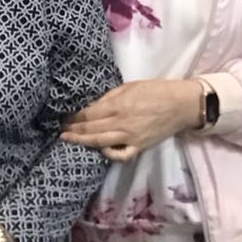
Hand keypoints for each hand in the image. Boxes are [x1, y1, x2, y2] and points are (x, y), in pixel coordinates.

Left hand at [61, 79, 201, 160]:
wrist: (181, 105)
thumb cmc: (156, 90)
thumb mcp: (130, 86)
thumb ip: (109, 96)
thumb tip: (91, 105)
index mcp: (119, 105)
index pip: (89, 114)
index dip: (74, 116)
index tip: (63, 116)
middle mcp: (122, 123)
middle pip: (90, 129)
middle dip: (73, 129)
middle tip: (59, 128)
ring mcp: (130, 137)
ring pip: (100, 142)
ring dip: (81, 141)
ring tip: (68, 139)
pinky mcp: (139, 147)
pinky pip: (120, 155)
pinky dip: (107, 154)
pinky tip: (98, 149)